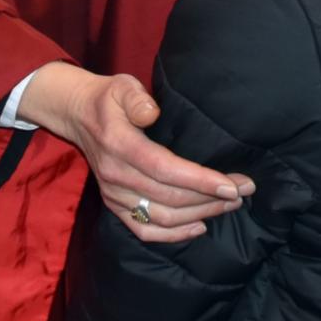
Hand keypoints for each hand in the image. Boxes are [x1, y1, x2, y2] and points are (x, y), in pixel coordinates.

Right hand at [17, 63, 252, 244]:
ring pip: (162, 217)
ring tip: (230, 205)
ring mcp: (113, 194)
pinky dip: (173, 235)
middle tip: (243, 190)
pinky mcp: (114, 205)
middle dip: (211, 197)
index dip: (200, 180)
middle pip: (169, 197)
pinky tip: (199, 226)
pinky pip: (144, 230)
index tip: (232, 184)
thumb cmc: (108, 98)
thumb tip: (152, 113)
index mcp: (119, 144)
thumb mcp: (122, 86)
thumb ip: (137, 98)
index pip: (164, 169)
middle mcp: (115, 175)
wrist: (77, 115)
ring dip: (200, 214)